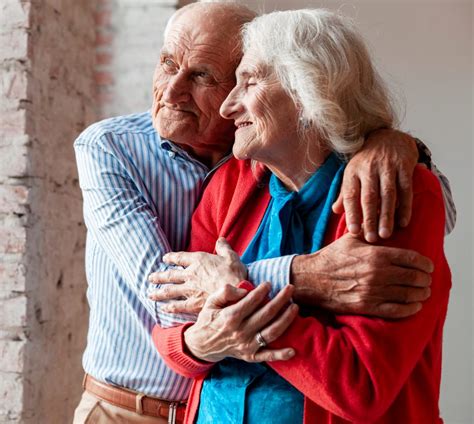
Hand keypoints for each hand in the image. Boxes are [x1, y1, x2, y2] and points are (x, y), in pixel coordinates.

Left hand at [148, 238, 246, 312]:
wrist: (236, 292)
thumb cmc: (235, 273)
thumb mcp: (231, 256)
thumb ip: (223, 247)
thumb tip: (220, 239)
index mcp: (198, 260)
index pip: (180, 257)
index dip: (171, 258)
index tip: (164, 259)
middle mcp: (191, 274)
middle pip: (170, 275)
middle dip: (159, 276)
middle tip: (150, 277)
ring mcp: (190, 290)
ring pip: (170, 291)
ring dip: (159, 292)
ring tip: (150, 294)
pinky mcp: (194, 303)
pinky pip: (179, 306)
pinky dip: (170, 308)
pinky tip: (164, 309)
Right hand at [184, 283, 298, 362]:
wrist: (201, 345)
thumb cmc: (208, 319)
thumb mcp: (210, 302)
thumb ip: (225, 292)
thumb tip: (244, 289)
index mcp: (230, 317)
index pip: (251, 301)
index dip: (262, 291)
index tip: (269, 283)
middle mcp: (240, 332)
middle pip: (266, 314)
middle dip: (281, 299)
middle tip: (291, 288)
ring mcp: (246, 346)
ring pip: (271, 332)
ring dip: (286, 320)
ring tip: (295, 307)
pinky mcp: (250, 356)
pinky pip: (268, 356)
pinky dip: (281, 354)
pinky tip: (293, 350)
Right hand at [291, 233, 432, 318]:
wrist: (312, 278)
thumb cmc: (331, 257)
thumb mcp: (351, 238)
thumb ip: (370, 231)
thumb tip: (384, 222)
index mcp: (376, 254)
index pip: (412, 259)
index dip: (425, 263)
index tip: (428, 266)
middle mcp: (377, 273)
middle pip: (414, 278)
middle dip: (425, 279)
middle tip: (427, 280)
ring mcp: (373, 291)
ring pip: (409, 295)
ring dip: (422, 294)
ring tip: (424, 292)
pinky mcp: (367, 306)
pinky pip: (396, 310)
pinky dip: (410, 309)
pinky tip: (415, 306)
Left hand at [333, 129, 417, 241]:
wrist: (387, 137)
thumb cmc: (367, 161)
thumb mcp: (352, 173)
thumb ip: (345, 193)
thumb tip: (335, 212)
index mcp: (352, 172)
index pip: (350, 195)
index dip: (352, 214)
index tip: (354, 232)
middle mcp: (368, 169)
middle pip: (369, 198)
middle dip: (370, 219)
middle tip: (372, 238)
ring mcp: (387, 166)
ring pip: (387, 195)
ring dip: (387, 216)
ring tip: (386, 234)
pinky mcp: (404, 165)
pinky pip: (405, 189)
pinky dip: (405, 206)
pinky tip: (403, 221)